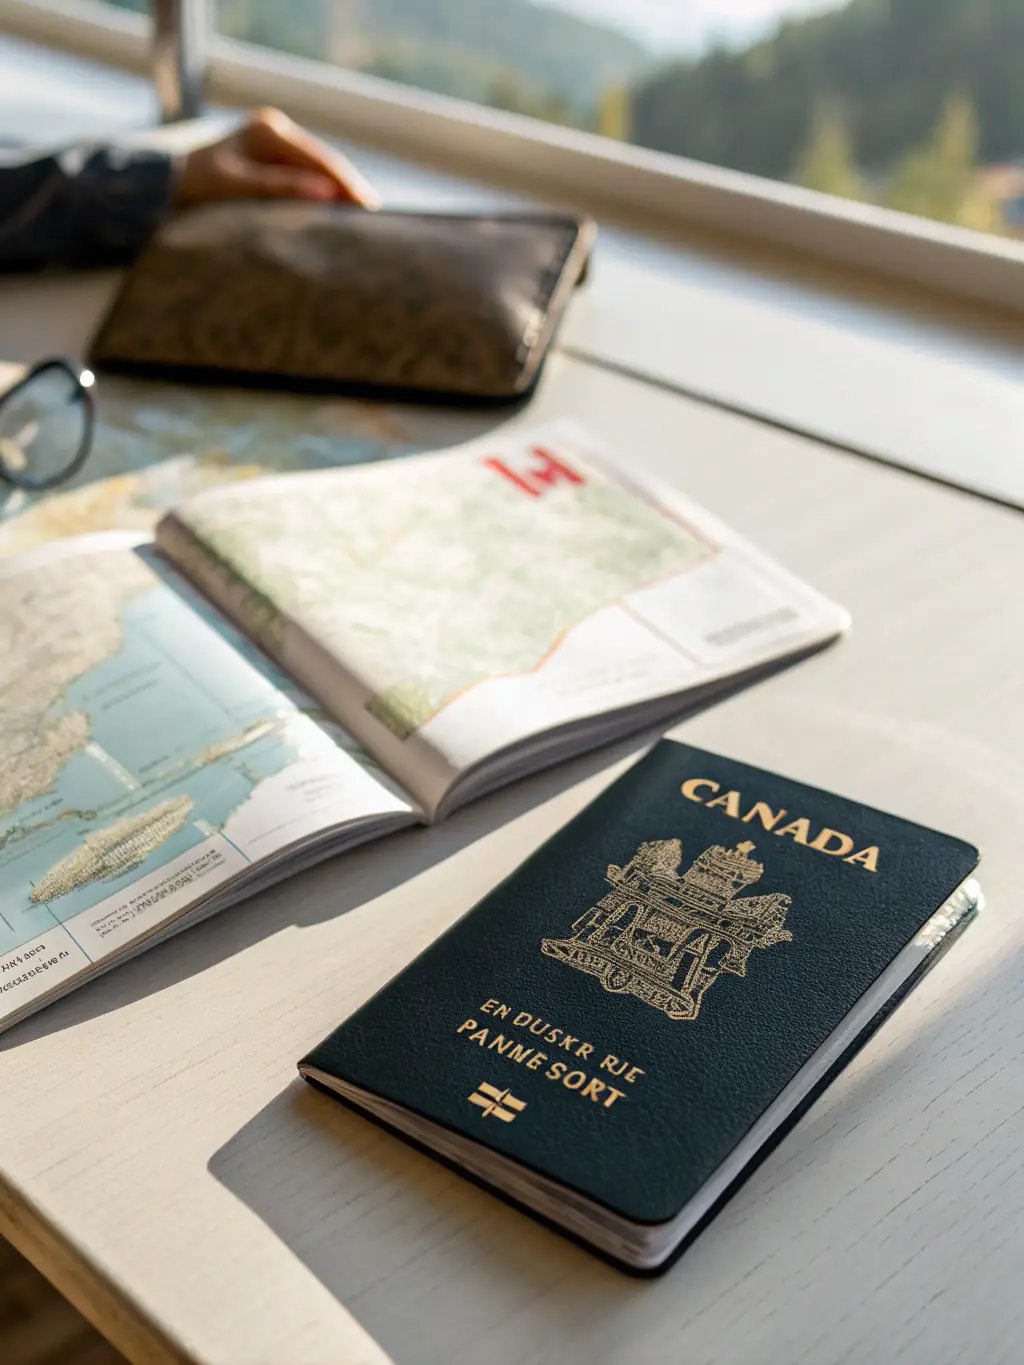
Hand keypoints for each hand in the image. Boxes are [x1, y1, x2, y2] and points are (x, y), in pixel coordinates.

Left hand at [175, 107, 378, 208]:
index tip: (369, 210)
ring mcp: (275, 139)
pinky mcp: (273, 154)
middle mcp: (275, 128)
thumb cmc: (198, 186)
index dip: (347, 186)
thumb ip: (281, 188)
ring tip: (363, 217)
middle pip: (323, 163)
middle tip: (376, 218)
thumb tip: (327, 193)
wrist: (168, 182)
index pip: (320, 160)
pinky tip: (339, 209)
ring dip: (339, 193)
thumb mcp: (238, 187)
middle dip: (349, 189)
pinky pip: (306, 174)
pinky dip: (323, 192)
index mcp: (268, 131)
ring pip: (318, 169)